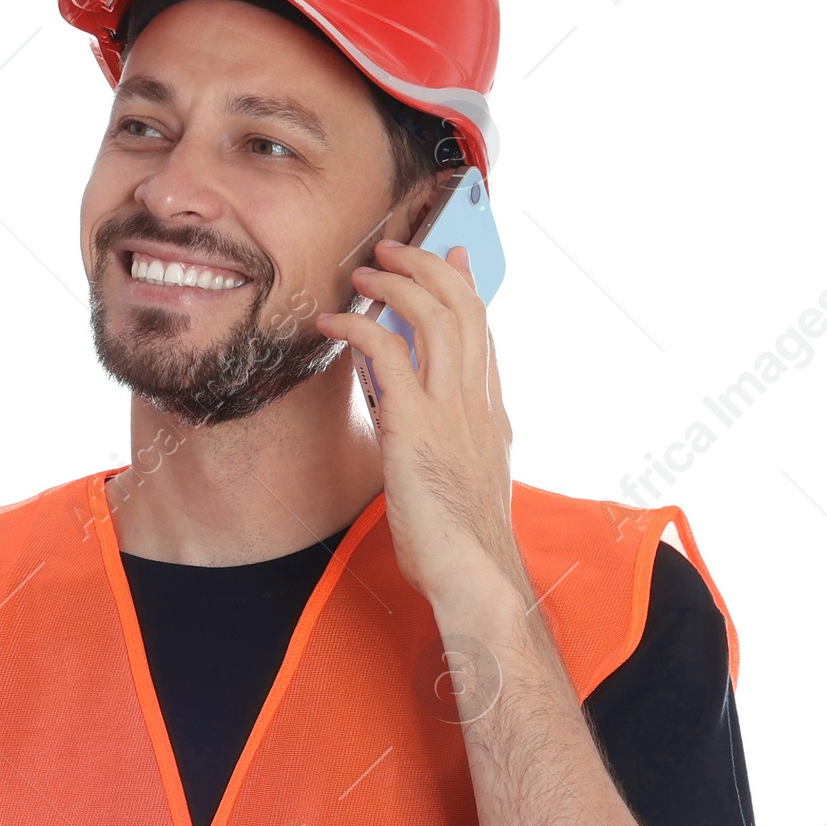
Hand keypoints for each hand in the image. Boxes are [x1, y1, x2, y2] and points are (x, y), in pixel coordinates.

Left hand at [316, 239, 527, 620]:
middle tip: (395, 251)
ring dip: (396, 284)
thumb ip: (454, 446)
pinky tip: (334, 324)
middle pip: (463, 309)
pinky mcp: (416, 424)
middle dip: (428, 269)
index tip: (452, 257)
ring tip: (365, 272)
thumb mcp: (466, 485)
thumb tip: (428, 428)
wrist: (474, 574)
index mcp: (492, 416)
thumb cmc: (462, 546)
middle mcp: (477, 403)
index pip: (484, 333)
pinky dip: (359, 329)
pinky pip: (387, 354)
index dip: (466, 287)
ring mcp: (451, 410)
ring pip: (433, 316)